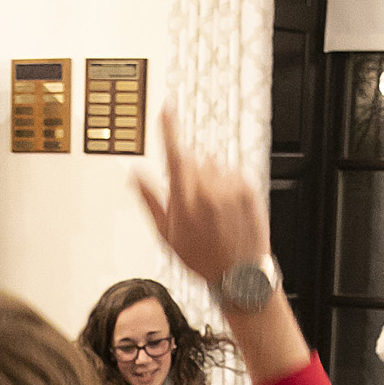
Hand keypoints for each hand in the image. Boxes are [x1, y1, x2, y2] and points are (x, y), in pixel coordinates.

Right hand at [135, 109, 268, 290]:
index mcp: (183, 200)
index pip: (173, 154)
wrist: (239, 275)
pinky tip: (228, 209)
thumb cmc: (201, 258)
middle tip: (194, 204)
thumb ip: (150, 199)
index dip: (169, 129)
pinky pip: (232, 172)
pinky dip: (228, 184)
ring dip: (210, 178)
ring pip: (213, 165)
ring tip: (214, 210)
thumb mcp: (167, 235)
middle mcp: (207, 190)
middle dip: (190, 174)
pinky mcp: (248, 188)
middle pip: (193, 160)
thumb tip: (135, 175)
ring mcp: (230, 188)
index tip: (166, 109)